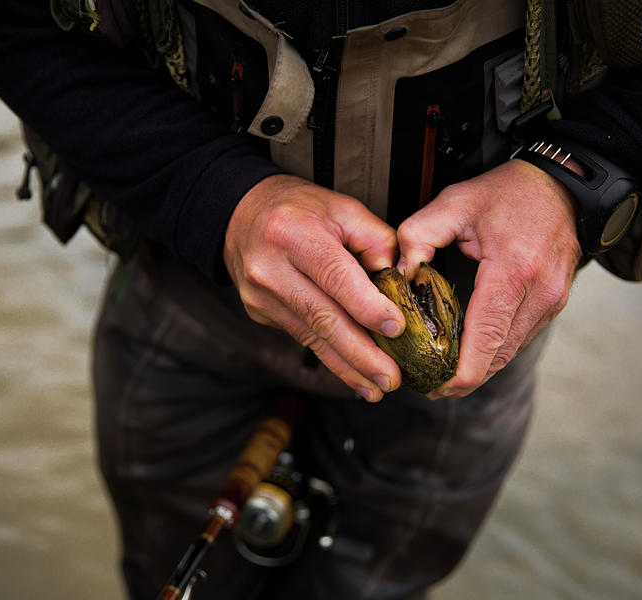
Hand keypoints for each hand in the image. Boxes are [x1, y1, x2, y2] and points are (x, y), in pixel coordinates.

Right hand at [224, 174, 404, 401]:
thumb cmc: (298, 209)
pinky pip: (303, 338)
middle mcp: (271, 268)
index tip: (396, 329)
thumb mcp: (341, 207)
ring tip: (377, 387)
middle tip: (390, 378)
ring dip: (348, 366)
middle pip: (322, 317)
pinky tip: (354, 373)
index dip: (366, 306)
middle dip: (361, 353)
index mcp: (293, 233)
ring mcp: (261, 295)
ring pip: (312, 337)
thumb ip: (376, 239)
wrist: (242, 215)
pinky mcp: (260, 313)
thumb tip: (399, 280)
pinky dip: (331, 357)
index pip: (335, 275)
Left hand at [397, 159, 581, 397]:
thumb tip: (400, 273)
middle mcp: (539, 292)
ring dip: (482, 367)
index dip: (464, 371)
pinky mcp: (555, 303)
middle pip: (500, 353)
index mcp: (513, 269)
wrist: (560, 185)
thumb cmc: (507, 192)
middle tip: (432, 387)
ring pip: (512, 350)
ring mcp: (552, 300)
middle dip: (466, 377)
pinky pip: (521, 337)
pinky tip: (472, 353)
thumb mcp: (455, 202)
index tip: (440, 388)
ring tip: (447, 375)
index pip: (487, 335)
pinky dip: (496, 350)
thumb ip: (418, 235)